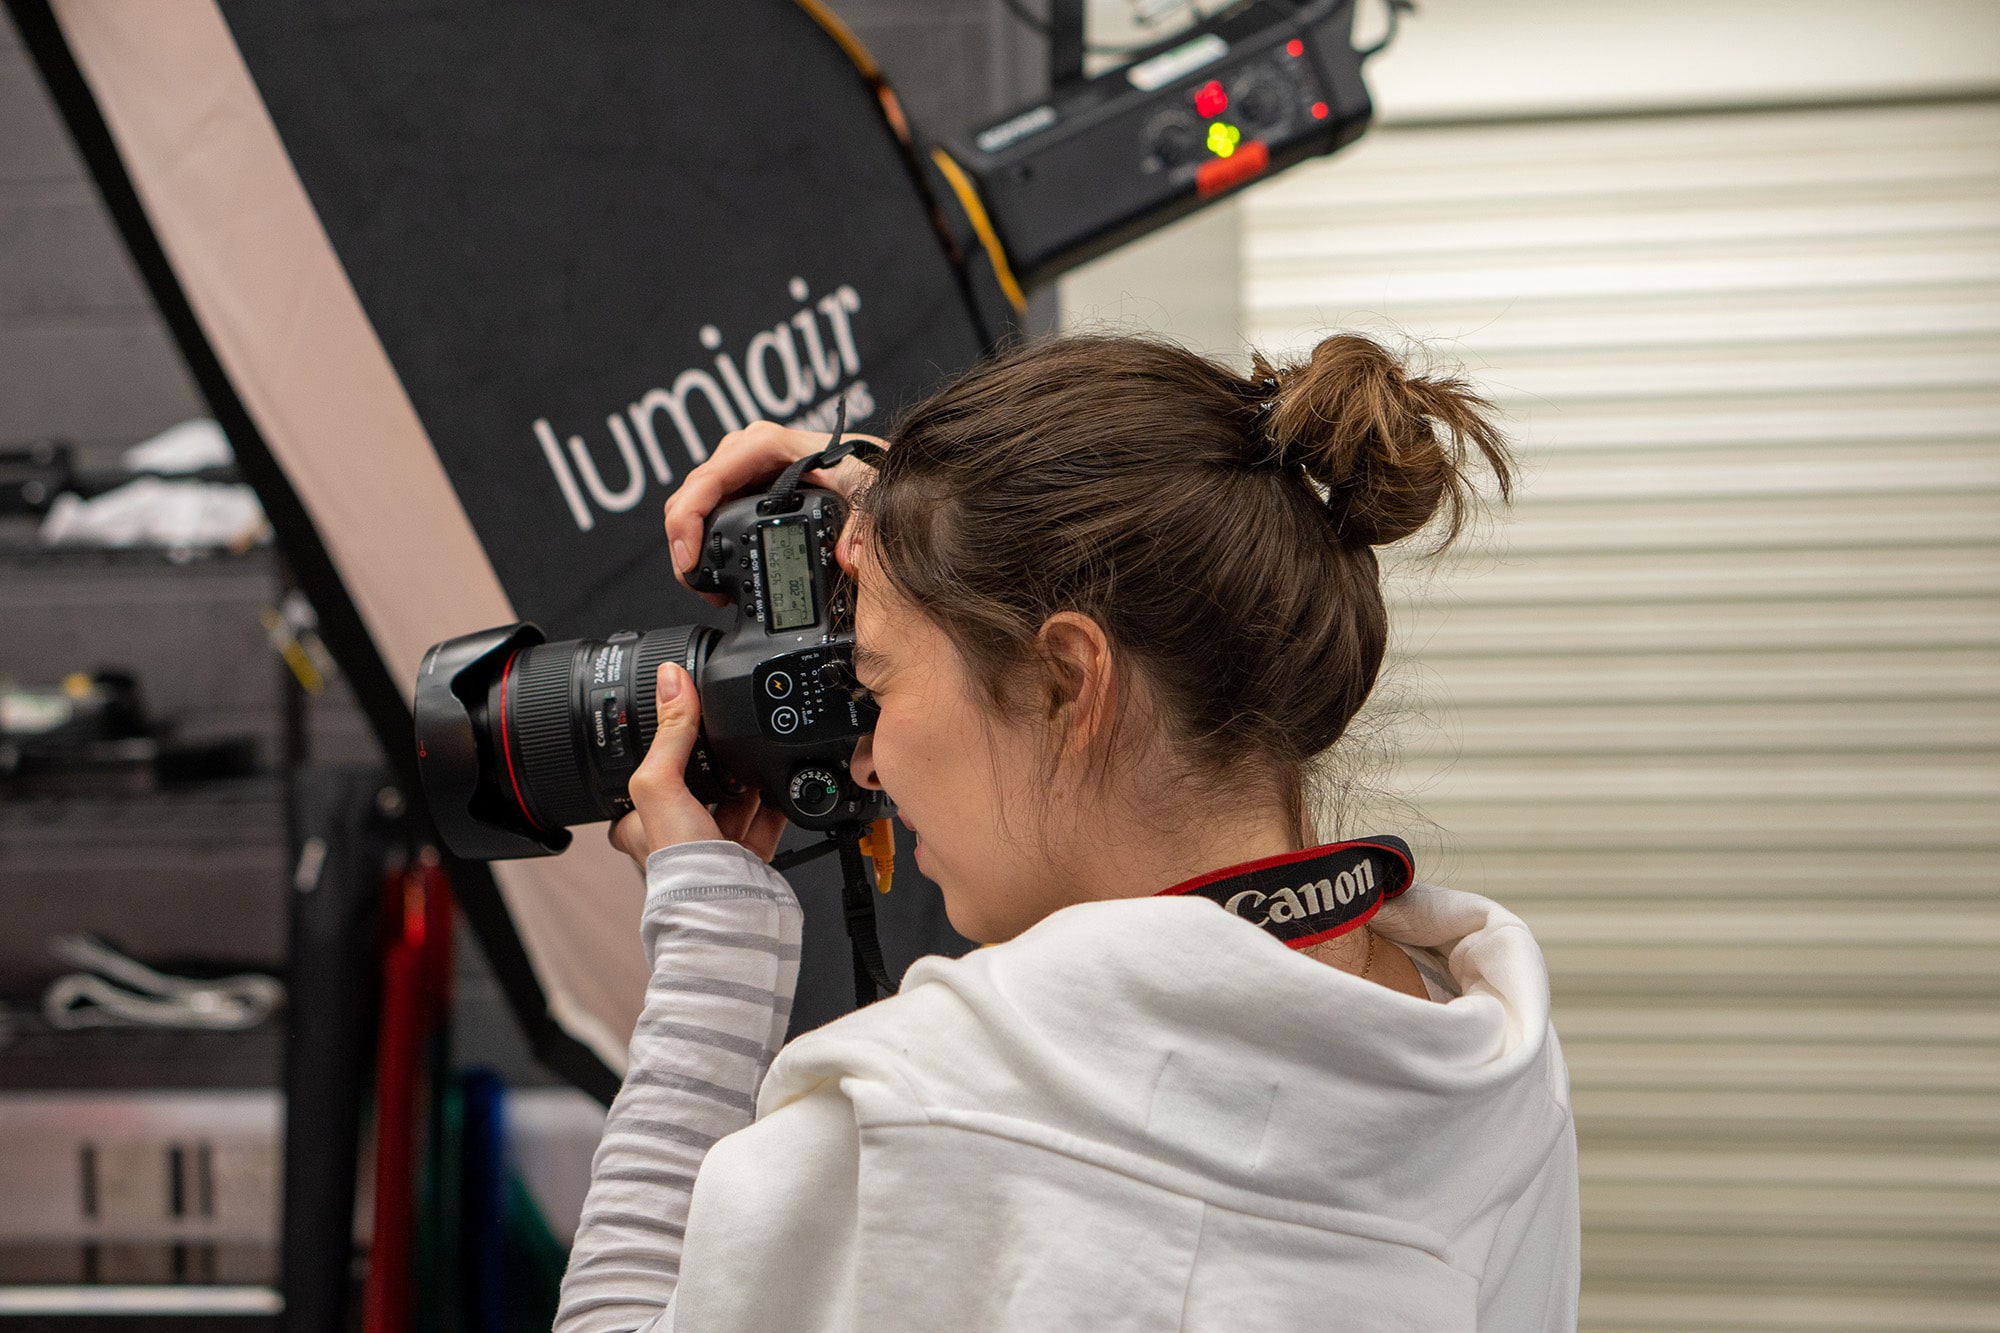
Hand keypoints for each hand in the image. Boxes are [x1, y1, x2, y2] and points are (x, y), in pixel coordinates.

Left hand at [609, 664, 788, 867]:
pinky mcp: (747, 856)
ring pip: (735, 799)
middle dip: (718, 762)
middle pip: (699, 782)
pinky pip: (765, 819)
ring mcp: (713, 845)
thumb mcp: (661, 783)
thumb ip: (670, 731)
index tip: (690, 719)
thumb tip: (671, 679)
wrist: (727, 906)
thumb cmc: (681, 862)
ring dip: (750, 781)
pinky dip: (777, 802)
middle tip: (729, 740)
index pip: (653, 768)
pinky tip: (783, 785)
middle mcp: (675, 834)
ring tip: (758, 759)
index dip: (671, 744)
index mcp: (638, 820)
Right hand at [663, 421, 884, 606]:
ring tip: (709, 588)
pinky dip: (708, 541)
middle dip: (685, 541)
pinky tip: (719, 573)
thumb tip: (846, 556)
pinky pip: (713, 510)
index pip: (710, 476)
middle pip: (694, 492)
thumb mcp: (871, 491)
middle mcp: (750, 452)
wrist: (879, 470)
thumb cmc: (872, 471)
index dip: (689, 518)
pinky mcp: (749, 487)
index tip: (690, 559)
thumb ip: (863, 523)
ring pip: (698, 502)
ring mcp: (746, 470)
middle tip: (697, 585)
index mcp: (770, 445)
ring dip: (694, 544)